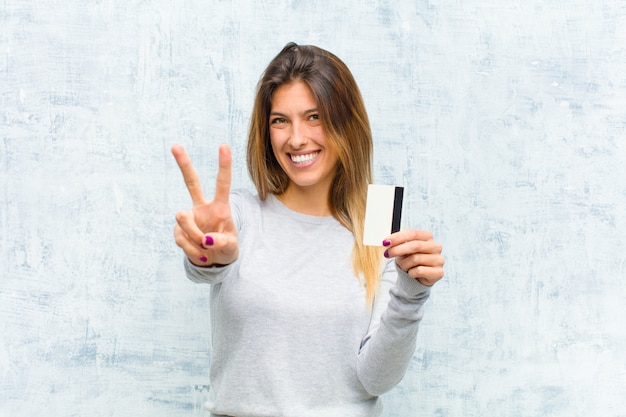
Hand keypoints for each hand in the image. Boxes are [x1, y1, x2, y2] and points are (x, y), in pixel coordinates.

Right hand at [172, 144, 237, 266]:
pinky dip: (192, 250)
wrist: (215, 260)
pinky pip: (181, 239)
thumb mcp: (231, 247)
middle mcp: (202, 207)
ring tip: (206, 249)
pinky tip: (201, 253)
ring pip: (183, 219)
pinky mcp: (178, 230)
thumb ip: (221, 242)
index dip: (224, 165)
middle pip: (191, 182)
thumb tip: (205, 239)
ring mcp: (189, 217)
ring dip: (194, 237)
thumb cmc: (227, 248)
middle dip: (183, 164)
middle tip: (175, 145)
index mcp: (220, 206)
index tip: (224, 145)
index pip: (222, 184)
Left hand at [383, 230, 443, 285]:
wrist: (417, 277)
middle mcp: (436, 246)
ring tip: (403, 266)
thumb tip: (386, 241)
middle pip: (415, 245)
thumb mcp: (403, 249)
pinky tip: (411, 273)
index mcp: (428, 236)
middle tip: (386, 254)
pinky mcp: (439, 272)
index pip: (413, 234)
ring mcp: (439, 259)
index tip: (385, 242)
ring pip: (416, 259)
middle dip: (398, 249)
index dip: (398, 237)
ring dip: (404, 264)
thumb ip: (397, 243)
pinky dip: (411, 273)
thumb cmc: (409, 260)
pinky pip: (419, 271)